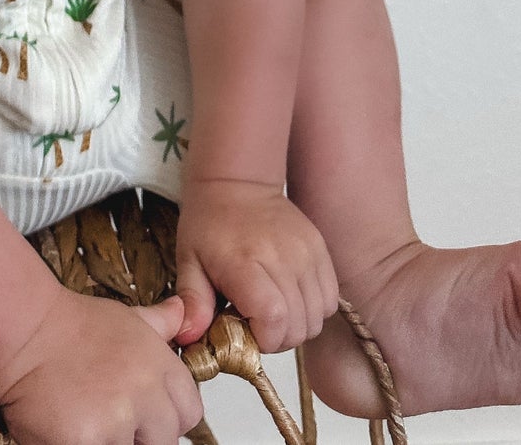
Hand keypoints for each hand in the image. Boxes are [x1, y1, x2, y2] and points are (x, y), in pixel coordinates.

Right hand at [0, 289, 201, 444]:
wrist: (22, 327)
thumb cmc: (69, 325)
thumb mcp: (124, 317)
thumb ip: (160, 323)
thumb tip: (183, 314)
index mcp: (159, 364)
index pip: (190, 411)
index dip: (167, 416)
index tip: (145, 414)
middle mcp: (145, 391)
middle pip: (165, 440)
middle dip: (140, 435)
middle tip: (108, 416)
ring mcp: (117, 418)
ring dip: (110, 442)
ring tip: (87, 418)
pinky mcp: (85, 441)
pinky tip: (69, 428)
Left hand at [174, 178, 337, 352]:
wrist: (237, 182)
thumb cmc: (208, 223)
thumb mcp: (188, 260)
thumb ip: (192, 302)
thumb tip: (189, 337)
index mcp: (245, 263)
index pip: (274, 319)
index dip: (263, 339)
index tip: (246, 331)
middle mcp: (282, 258)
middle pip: (298, 325)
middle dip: (278, 337)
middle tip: (256, 321)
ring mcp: (306, 252)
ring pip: (318, 317)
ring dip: (298, 325)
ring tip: (273, 310)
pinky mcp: (320, 247)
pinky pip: (331, 298)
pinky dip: (314, 309)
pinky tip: (291, 298)